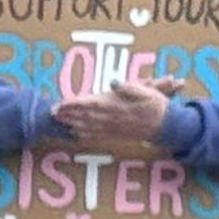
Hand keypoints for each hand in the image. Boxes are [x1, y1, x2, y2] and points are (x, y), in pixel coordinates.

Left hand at [47, 73, 169, 149]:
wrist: (167, 126)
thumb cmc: (156, 106)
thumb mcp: (145, 91)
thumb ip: (128, 88)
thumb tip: (114, 83)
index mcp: (115, 105)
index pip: (88, 104)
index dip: (72, 104)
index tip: (58, 104)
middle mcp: (111, 118)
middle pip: (83, 116)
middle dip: (66, 114)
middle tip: (51, 113)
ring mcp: (113, 128)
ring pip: (88, 127)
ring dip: (72, 124)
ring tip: (59, 122)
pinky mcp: (117, 135)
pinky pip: (97, 136)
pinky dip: (85, 135)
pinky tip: (75, 135)